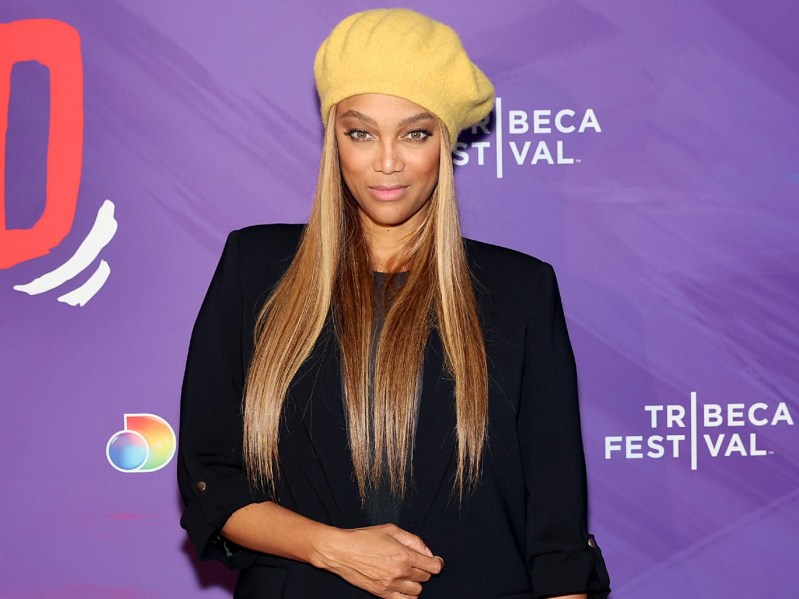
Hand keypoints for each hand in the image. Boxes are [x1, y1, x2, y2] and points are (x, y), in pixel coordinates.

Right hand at [312, 523, 443, 597]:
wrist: (341, 551)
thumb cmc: (364, 537)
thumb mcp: (391, 529)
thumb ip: (413, 540)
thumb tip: (428, 552)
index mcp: (404, 554)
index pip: (434, 566)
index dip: (437, 563)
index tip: (435, 561)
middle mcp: (400, 572)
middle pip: (426, 577)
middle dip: (423, 569)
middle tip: (413, 562)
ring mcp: (391, 585)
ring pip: (417, 591)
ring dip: (415, 582)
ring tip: (405, 573)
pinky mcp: (382, 594)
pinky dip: (407, 596)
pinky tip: (402, 586)